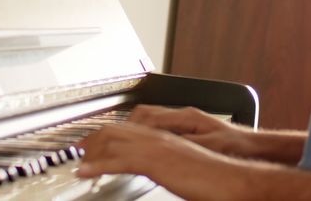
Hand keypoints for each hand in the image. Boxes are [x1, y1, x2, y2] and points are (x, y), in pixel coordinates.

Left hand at [76, 121, 250, 200]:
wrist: (233, 179)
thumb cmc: (214, 178)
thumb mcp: (184, 167)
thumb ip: (167, 164)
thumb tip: (158, 170)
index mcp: (165, 137)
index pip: (128, 130)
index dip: (105, 137)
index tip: (92, 147)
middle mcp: (159, 136)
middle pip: (115, 131)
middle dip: (93, 141)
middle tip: (78, 154)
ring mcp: (157, 147)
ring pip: (114, 142)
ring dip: (91, 153)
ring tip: (77, 163)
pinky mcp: (157, 162)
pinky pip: (120, 161)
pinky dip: (98, 166)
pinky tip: (85, 173)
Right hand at [125, 105, 256, 157]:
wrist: (252, 145)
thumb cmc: (236, 145)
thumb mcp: (209, 145)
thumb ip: (184, 142)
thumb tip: (162, 142)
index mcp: (187, 117)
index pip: (149, 117)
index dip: (131, 129)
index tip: (116, 138)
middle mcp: (184, 114)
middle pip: (146, 113)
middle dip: (127, 125)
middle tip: (111, 138)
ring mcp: (186, 119)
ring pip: (152, 116)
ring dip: (136, 126)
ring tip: (122, 139)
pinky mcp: (189, 126)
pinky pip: (161, 124)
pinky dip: (148, 130)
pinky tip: (145, 140)